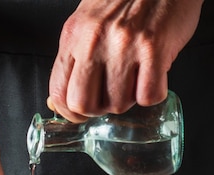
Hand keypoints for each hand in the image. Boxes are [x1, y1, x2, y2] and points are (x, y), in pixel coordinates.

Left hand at [48, 0, 202, 121]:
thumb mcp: (88, 22)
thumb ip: (76, 58)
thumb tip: (63, 100)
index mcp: (74, 36)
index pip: (59, 91)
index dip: (70, 111)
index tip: (81, 113)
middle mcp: (95, 41)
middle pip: (84, 104)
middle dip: (99, 110)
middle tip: (110, 98)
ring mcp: (125, 46)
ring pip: (118, 103)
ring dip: (129, 99)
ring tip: (136, 78)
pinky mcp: (154, 49)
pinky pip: (149, 96)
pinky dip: (153, 93)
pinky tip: (154, 76)